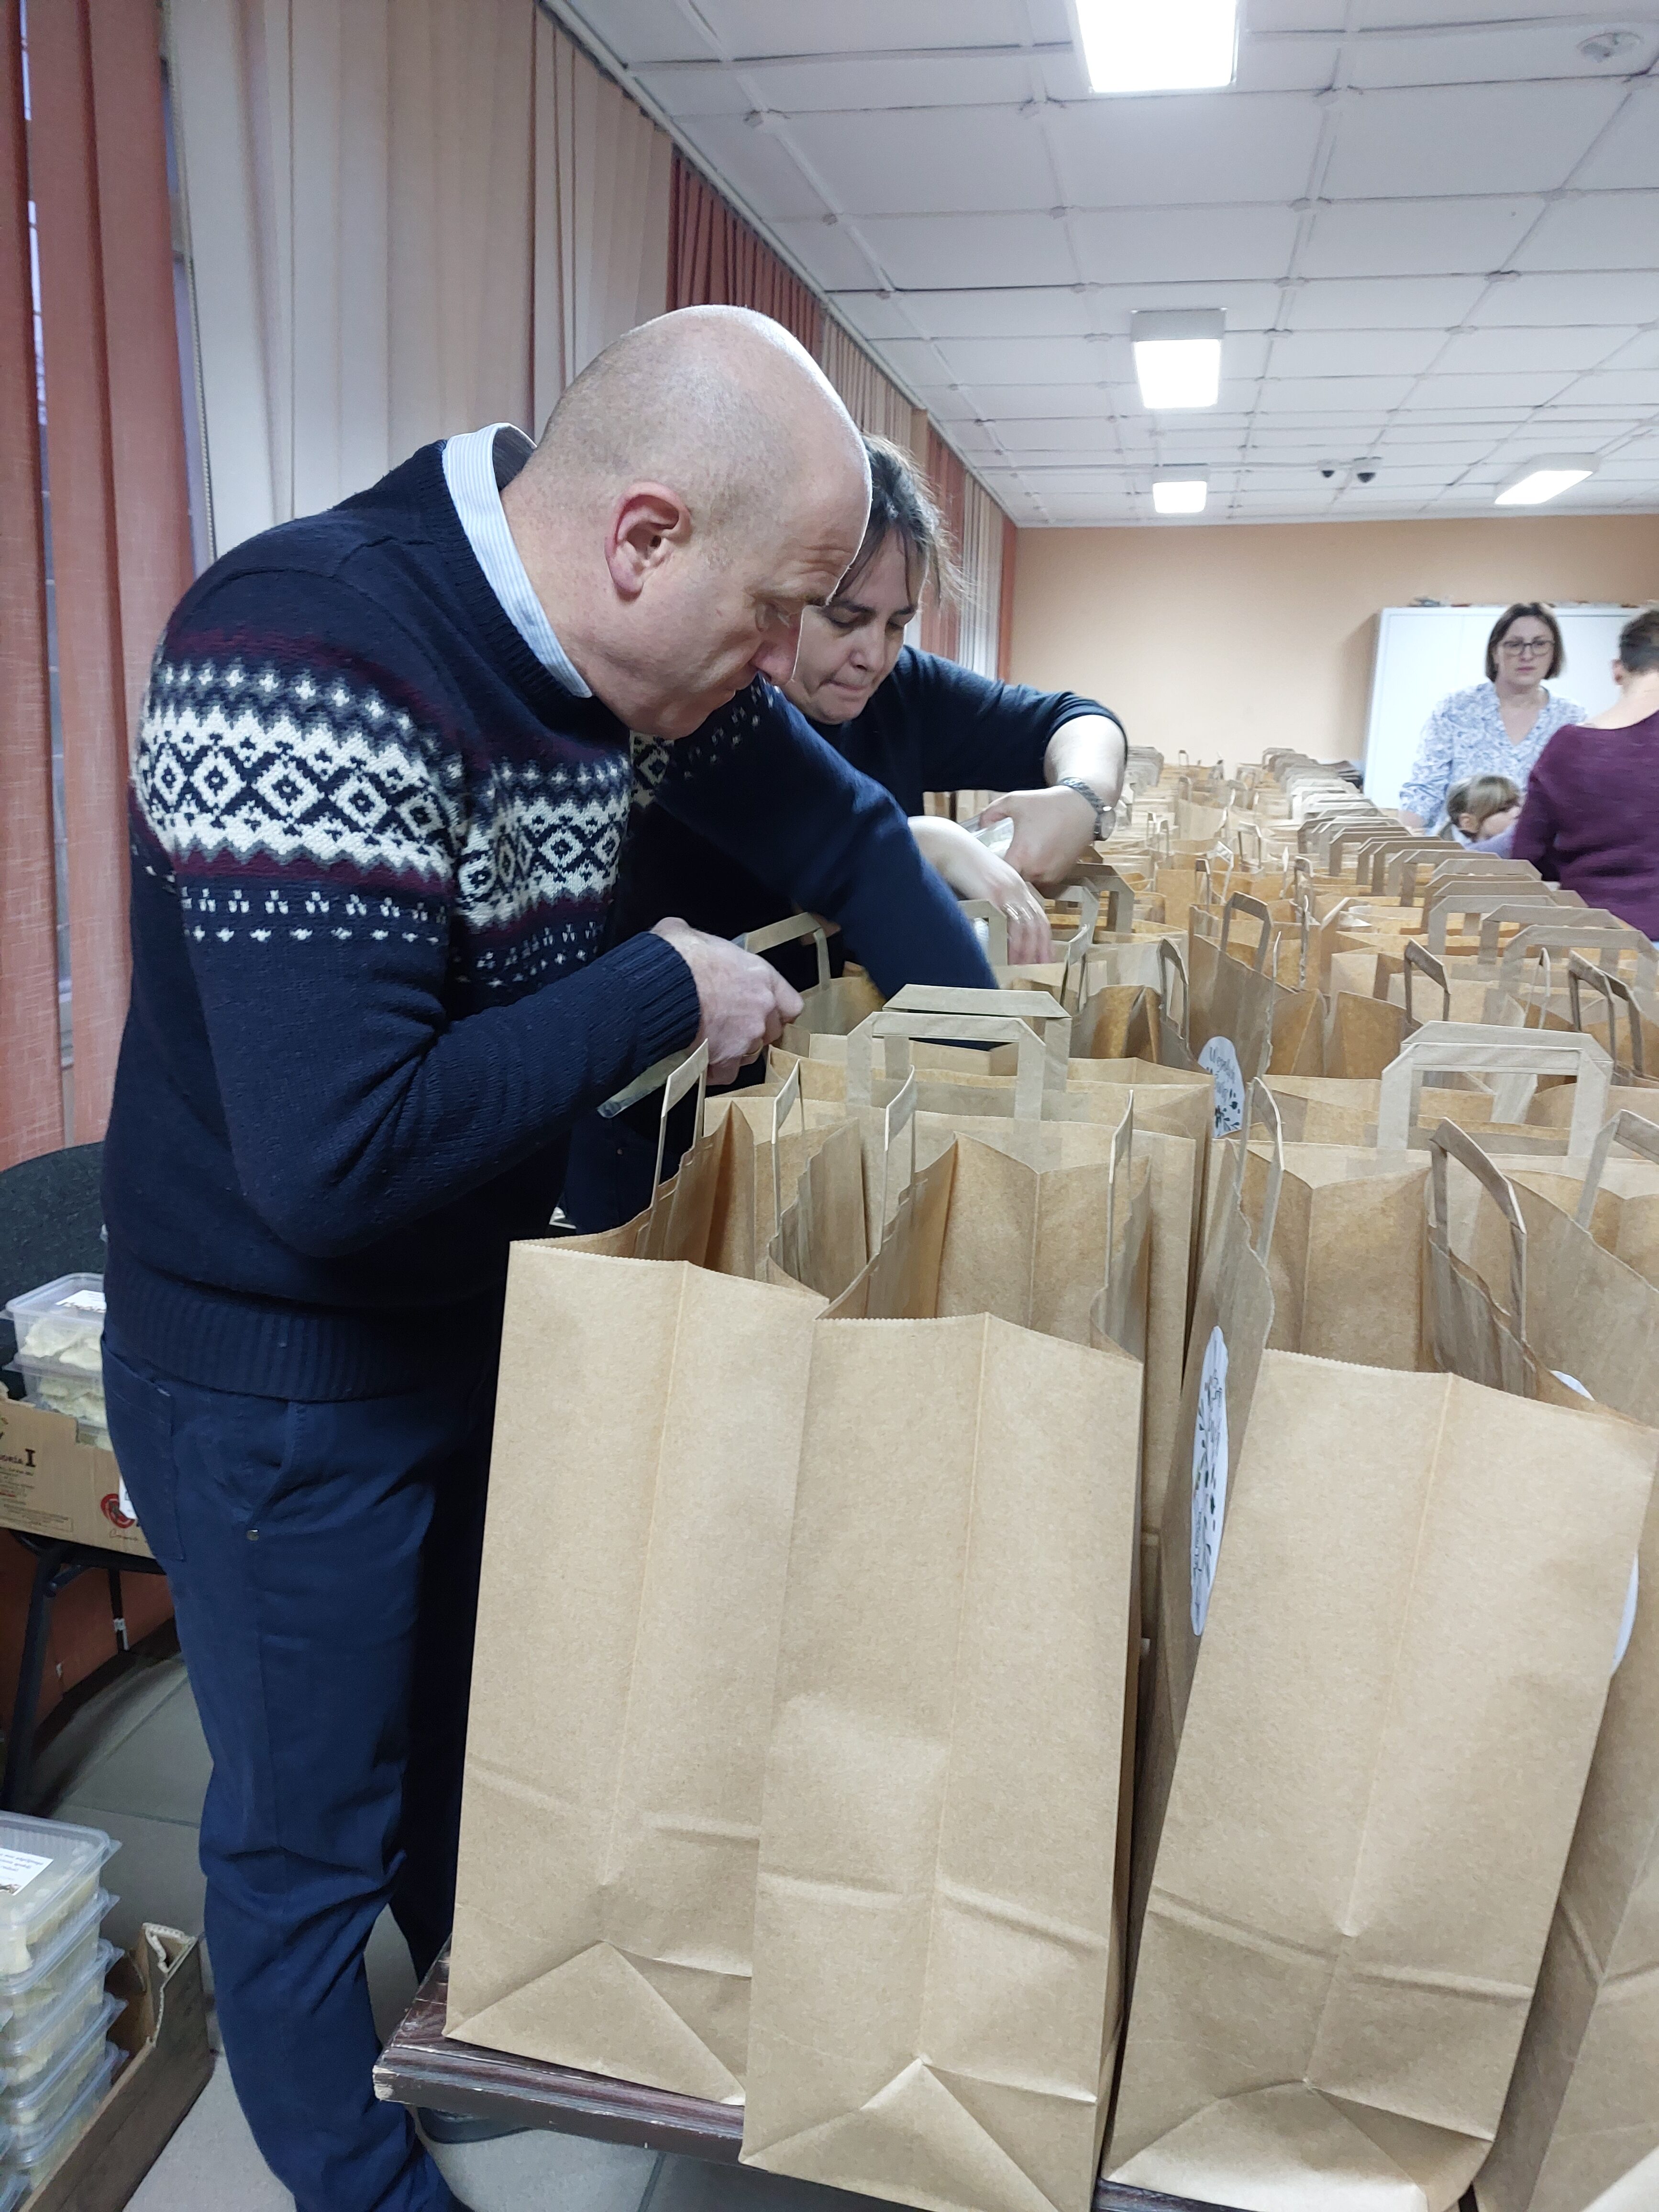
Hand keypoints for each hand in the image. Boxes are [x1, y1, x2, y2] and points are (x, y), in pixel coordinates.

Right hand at [651, 918, 803, 1082]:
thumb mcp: (689, 934)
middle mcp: (762, 1009)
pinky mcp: (726, 1059)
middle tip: (728, 1026)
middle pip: (770, 1032)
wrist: (660, 987)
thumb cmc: (677, 958)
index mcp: (762, 977)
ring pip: (749, 1053)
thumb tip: (681, 937)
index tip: (763, 1012)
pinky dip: (713, 1070)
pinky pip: (725, 1073)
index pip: (790, 1004)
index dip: (777, 1011)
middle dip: (752, 1031)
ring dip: (733, 1051)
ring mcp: (747, 1036)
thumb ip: (701, 943)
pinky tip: (698, 1060)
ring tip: (709, 1042)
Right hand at [908, 818, 1052, 963]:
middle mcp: (1015, 886)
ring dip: (1025, 950)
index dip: (1043, 939)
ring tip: (1023, 968)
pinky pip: (1005, 922)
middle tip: (1041, 969)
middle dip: (1040, 949)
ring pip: (1025, 925)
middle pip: (1036, 923)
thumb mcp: (982, 883)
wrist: (946, 845)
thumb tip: (993, 924)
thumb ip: (992, 901)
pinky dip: (1009, 941)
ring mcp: (1005, 889)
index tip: (1044, 957)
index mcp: (1015, 884)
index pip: (1037, 915)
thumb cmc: (958, 864)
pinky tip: (1008, 956)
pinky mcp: (991, 892)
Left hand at [979, 785, 1099, 890]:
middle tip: (1002, 859)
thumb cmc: (1049, 804)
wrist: (1083, 807)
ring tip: (1021, 857)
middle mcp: (1037, 870)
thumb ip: (991, 812)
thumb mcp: (1014, 801)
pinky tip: (1036, 857)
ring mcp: (1050, 875)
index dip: (992, 872)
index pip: (999, 877)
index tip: (988, 865)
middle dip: (1007, 872)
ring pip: (1028, 882)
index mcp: (1022, 855)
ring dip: (1023, 873)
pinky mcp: (1061, 875)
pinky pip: (1042, 881)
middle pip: (1012, 882)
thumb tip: (981, 824)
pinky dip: (1037, 873)